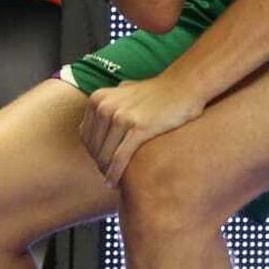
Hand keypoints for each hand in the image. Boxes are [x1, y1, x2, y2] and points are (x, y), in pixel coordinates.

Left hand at [79, 77, 204, 186]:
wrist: (183, 86)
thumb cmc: (156, 92)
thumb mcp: (125, 91)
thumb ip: (109, 102)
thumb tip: (97, 116)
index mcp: (99, 98)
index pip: (85, 136)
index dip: (92, 152)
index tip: (101, 162)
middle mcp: (106, 106)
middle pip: (93, 148)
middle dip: (99, 165)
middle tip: (106, 177)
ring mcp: (121, 116)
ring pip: (104, 156)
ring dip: (106, 173)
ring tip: (111, 182)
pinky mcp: (138, 128)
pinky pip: (120, 158)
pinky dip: (115, 173)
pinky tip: (116, 183)